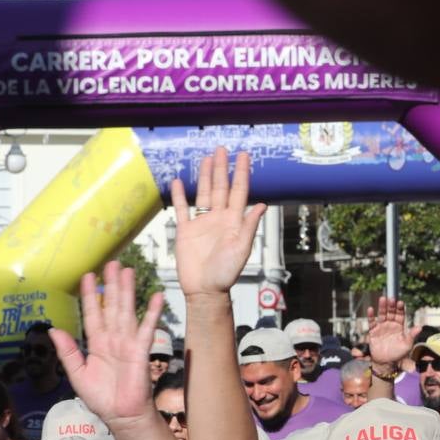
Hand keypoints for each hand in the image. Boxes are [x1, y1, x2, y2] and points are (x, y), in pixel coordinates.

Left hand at [49, 261, 163, 426]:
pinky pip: (146, 328)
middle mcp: (113, 338)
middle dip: (110, 285)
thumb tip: (53, 329)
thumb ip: (67, 352)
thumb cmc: (100, 398)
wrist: (121, 415)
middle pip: (111, 306)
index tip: (87, 276)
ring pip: (126, 311)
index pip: (92, 314)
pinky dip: (151, 312)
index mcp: (96, 344)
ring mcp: (128, 342)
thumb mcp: (77, 374)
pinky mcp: (141, 350)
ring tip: (127, 271)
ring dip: (127, 291)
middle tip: (111, 264)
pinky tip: (156, 296)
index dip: (88, 296)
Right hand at [170, 147, 267, 295]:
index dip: (241, 173)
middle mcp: (219, 218)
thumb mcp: (241, 249)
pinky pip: (181, 209)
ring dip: (204, 176)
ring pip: (202, 194)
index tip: (243, 156)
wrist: (205, 290)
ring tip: (206, 158)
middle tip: (222, 149)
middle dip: (222, 168)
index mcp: (234, 221)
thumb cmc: (226, 274)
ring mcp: (201, 223)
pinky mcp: (185, 231)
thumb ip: (249, 226)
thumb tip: (262, 205)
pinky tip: (177, 182)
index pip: (239, 192)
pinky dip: (179, 196)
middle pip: (220, 187)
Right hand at [366, 296, 417, 367]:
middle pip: (391, 313)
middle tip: (391, 299)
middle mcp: (390, 325)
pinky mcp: (373, 332)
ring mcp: (382, 327)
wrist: (386, 363)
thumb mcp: (407, 345)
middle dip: (391, 306)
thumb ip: (412, 335)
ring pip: (381, 315)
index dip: (400, 309)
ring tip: (382, 299)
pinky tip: (371, 309)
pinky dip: (371, 316)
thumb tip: (420, 327)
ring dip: (382, 307)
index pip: (400, 315)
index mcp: (399, 327)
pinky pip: (372, 323)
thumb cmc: (398, 354)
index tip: (401, 303)